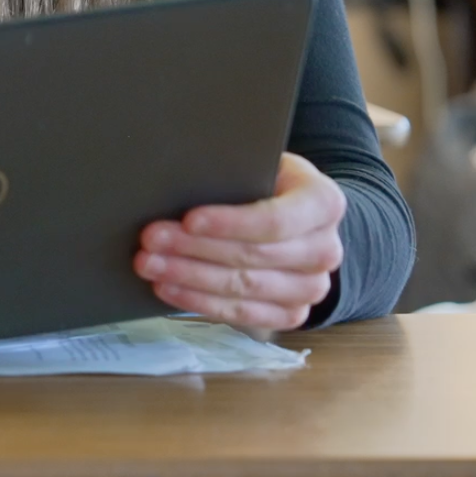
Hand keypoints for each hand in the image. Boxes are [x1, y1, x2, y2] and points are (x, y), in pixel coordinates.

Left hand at [134, 152, 345, 330]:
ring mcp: (312, 286)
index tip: (188, 220)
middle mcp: (326, 249)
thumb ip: (235, 171)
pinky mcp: (292, 313)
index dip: (230, 223)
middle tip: (151, 239)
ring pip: (244, 288)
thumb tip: (184, 179)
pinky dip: (200, 302)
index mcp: (324, 203)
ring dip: (189, 277)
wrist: (296, 216)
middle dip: (194, 248)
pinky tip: (168, 289)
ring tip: (149, 264)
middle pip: (253, 255)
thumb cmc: (266, 182)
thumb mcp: (260, 163)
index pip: (276, 220)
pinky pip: (243, 314)